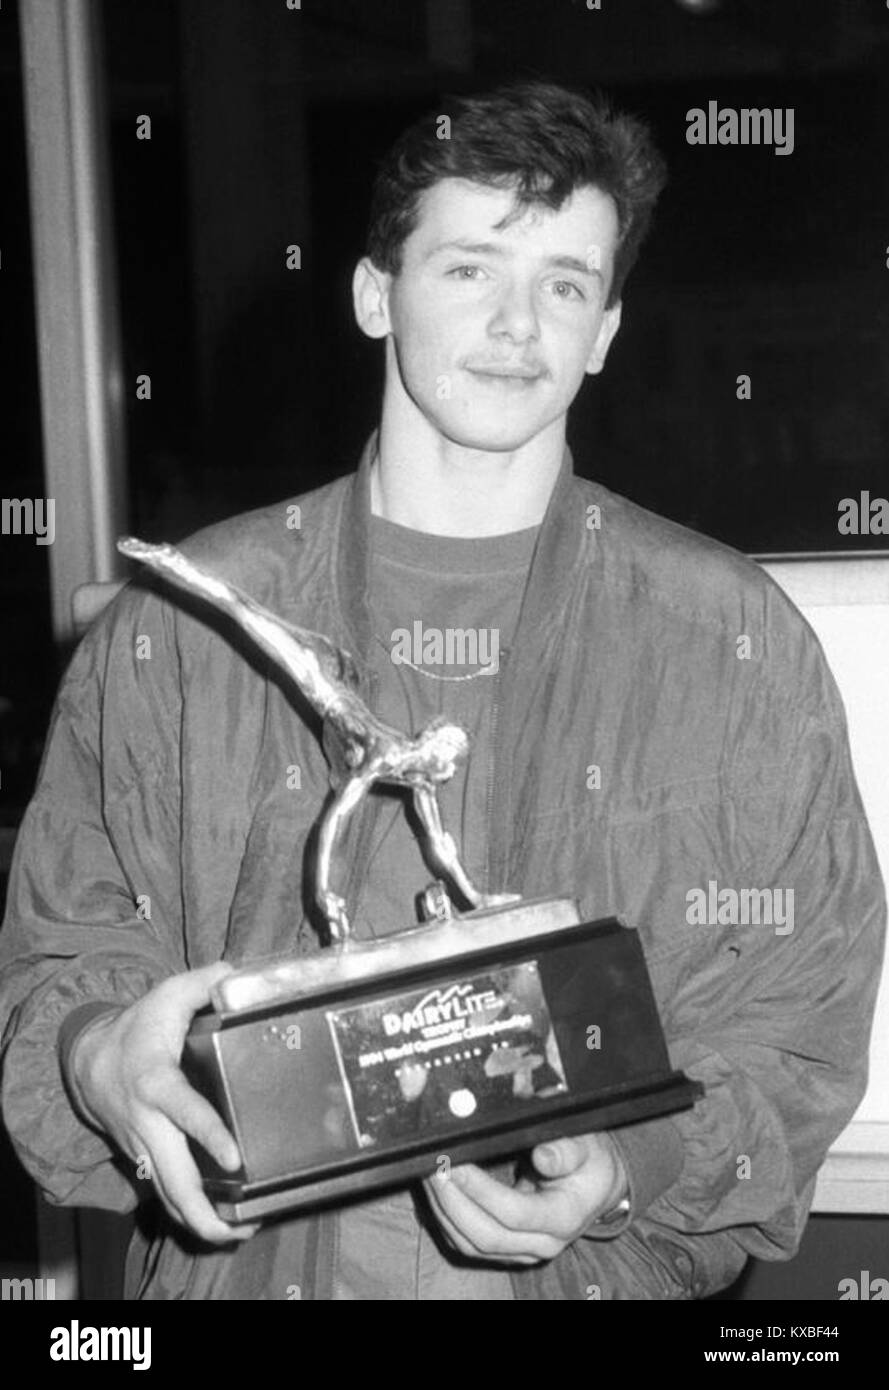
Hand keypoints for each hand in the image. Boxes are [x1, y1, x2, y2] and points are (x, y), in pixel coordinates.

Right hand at [69, 962, 258, 1245]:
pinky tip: (222, 1220)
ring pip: (168, 1198)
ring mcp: (144, 1147)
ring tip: (242, 1232)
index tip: (235, 1158)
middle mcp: (149, 1124)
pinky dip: (189, 1214)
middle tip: (243, 1226)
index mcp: (157, 1082)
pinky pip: (165, 1194)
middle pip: (174, 1180)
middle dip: (205, 1212)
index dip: (209, 1135)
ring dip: (201, 1223)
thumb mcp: (168, 994)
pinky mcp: (144, 1159)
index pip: (185, 1112)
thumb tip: (237, 974)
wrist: (89, 1059)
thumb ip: (206, 982)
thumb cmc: (137, 1027)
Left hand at [424, 1132, 627, 1264]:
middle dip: (452, 1201)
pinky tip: (436, 1192)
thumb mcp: (586, 1146)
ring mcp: (523, 1252)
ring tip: (428, 1174)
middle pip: (486, 1236)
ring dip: (443, 1210)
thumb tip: (543, 1155)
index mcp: (564, 1218)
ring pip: (471, 1244)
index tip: (456, 1164)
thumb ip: (566, 1150)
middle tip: (433, 1166)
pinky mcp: (506, 1250)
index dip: (480, 1191)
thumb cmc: (588, 1161)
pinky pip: (467, 1243)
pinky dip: (446, 1219)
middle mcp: (543, 1244)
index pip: (514, 1213)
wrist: (596, 1188)